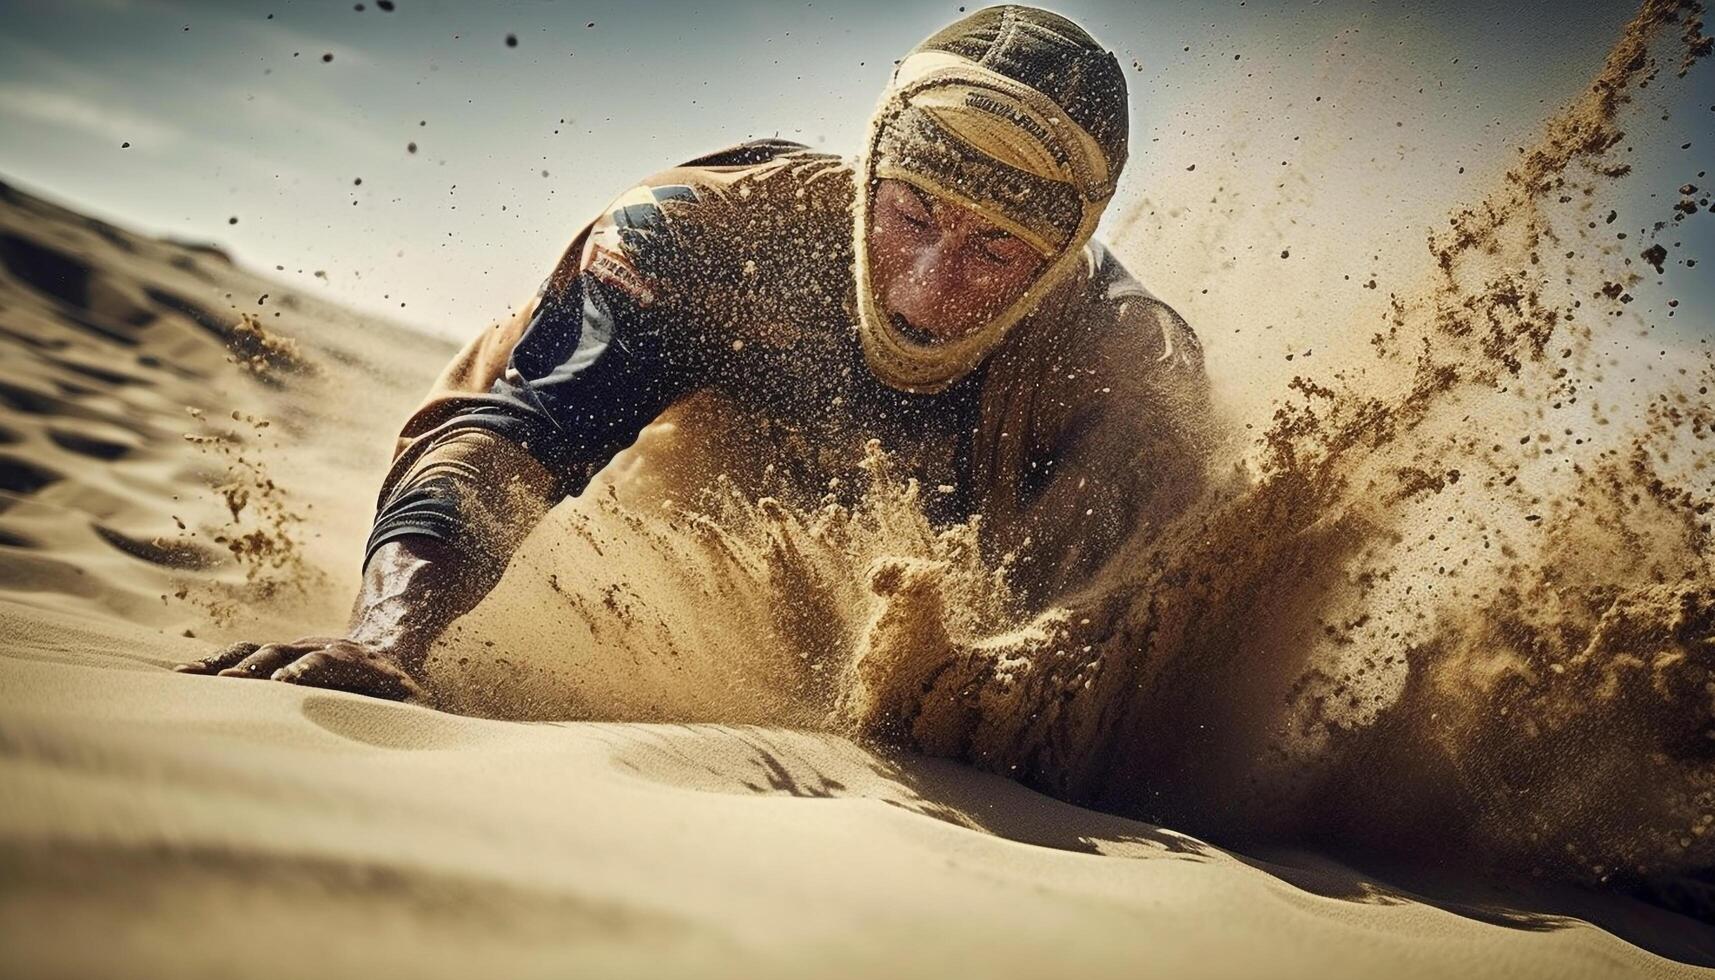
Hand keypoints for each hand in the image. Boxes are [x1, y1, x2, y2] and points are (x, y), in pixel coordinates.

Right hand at [174, 636, 430, 702]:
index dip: (307, 671)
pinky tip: (179, 681)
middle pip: (281, 654)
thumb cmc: (401, 694)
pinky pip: (238, 656)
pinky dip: (210, 666)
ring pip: (254, 652)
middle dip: (255, 670)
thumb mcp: (416, 707)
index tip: (285, 686)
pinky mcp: (273, 656)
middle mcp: (318, 649)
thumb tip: (420, 751)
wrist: (387, 651)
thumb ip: (411, 725)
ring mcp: (292, 649)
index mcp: (356, 662)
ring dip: (222, 667)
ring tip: (185, 684)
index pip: (327, 662)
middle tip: (226, 687)